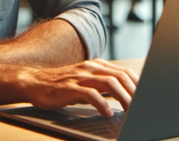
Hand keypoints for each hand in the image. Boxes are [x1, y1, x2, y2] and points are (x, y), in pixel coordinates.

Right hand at [18, 59, 138, 116]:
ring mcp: (79, 77)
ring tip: (129, 110)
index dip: (136, 83)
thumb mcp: (84, 82)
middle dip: (133, 91)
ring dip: (122, 97)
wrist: (34, 82)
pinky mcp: (69, 87)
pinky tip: (107, 113)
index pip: (122, 72)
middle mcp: (89, 68)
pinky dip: (102, 104)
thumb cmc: (60, 85)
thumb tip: (120, 95)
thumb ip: (100, 85)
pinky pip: (90, 94)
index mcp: (95, 66)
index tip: (145, 95)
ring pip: (109, 83)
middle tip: (141, 106)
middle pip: (119, 76)